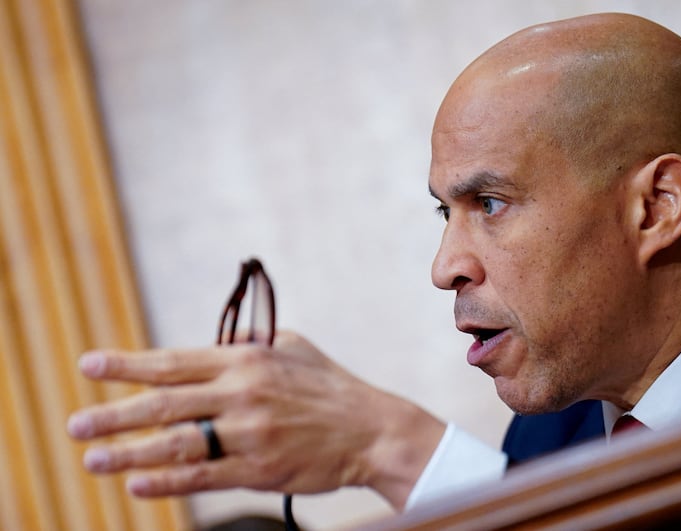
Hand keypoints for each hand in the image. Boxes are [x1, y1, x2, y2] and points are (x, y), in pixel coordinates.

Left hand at [67, 331, 445, 509]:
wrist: (371, 429)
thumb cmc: (330, 386)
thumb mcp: (293, 348)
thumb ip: (250, 344)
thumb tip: (214, 345)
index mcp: (247, 359)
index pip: (174, 360)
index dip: (128, 364)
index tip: (90, 366)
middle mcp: (243, 393)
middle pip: (164, 403)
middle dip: (114, 413)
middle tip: (75, 424)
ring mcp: (250, 432)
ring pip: (177, 443)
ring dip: (129, 452)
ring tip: (92, 458)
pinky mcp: (259, 468)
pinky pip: (204, 475)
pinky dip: (167, 480)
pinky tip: (138, 483)